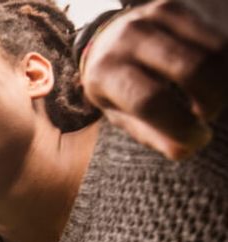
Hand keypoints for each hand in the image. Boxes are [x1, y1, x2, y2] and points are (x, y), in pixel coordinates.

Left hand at [80, 0, 226, 159]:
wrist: (110, 38)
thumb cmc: (122, 86)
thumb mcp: (124, 115)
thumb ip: (154, 135)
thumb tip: (185, 147)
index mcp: (106, 73)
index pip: (150, 100)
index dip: (181, 126)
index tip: (197, 138)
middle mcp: (127, 39)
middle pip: (193, 69)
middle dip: (211, 101)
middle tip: (205, 114)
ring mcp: (151, 18)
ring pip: (214, 52)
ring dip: (222, 84)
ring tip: (208, 96)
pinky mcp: (175, 7)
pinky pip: (219, 40)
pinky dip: (224, 66)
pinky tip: (213, 78)